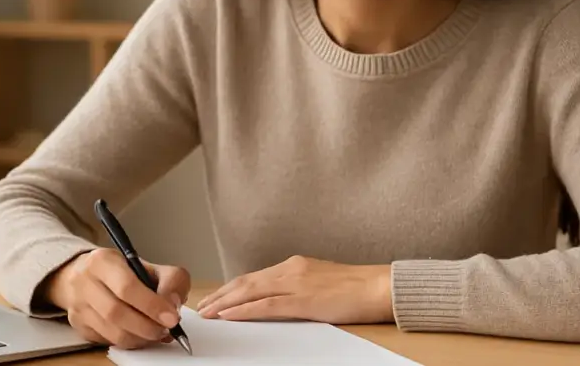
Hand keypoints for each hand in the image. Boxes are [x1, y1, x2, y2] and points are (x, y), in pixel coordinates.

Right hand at [44, 248, 190, 349]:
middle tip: (166, 329)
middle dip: (147, 326)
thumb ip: (169, 280)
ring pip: (111, 332)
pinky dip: (129, 342)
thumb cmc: (121, 272)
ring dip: (140, 337)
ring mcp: (78, 306)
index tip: (171, 317)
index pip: (126, 286)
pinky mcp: (79, 325)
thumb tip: (173, 305)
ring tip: (156, 333)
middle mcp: (84, 282)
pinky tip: (140, 335)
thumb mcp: (148, 265)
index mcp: (102, 261)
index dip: (151, 305)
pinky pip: (107, 341)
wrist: (86, 276)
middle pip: (116, 312)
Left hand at [196, 255, 392, 324]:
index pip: (254, 277)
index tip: (216, 297)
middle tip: (201, 306)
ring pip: (250, 291)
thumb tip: (283, 298)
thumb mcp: (321, 282)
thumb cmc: (357, 288)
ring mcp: (296, 283)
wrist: (378, 286)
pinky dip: (243, 310)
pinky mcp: (303, 300)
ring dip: (224, 302)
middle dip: (221, 294)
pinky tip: (228, 315)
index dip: (231, 288)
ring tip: (207, 312)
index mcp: (295, 265)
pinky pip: (265, 305)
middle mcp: (291, 270)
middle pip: (246, 282)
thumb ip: (300, 287)